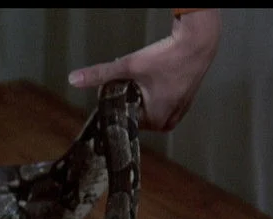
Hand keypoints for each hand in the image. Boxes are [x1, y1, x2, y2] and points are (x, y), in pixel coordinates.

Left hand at [67, 9, 220, 130]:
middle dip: (129, 95)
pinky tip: (156, 77)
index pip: (124, 116)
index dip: (117, 99)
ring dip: (141, 93)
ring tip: (146, 76)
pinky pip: (162, 102)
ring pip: (148, 107)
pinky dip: (155, 92)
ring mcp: (179, 113)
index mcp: (156, 122)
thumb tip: (74, 79)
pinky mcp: (185, 102)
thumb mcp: (128, 66)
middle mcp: (168, 122)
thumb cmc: (166, 57)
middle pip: (136, 112)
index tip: (119, 85)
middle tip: (132, 78)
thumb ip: (101, 74)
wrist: (197, 43)